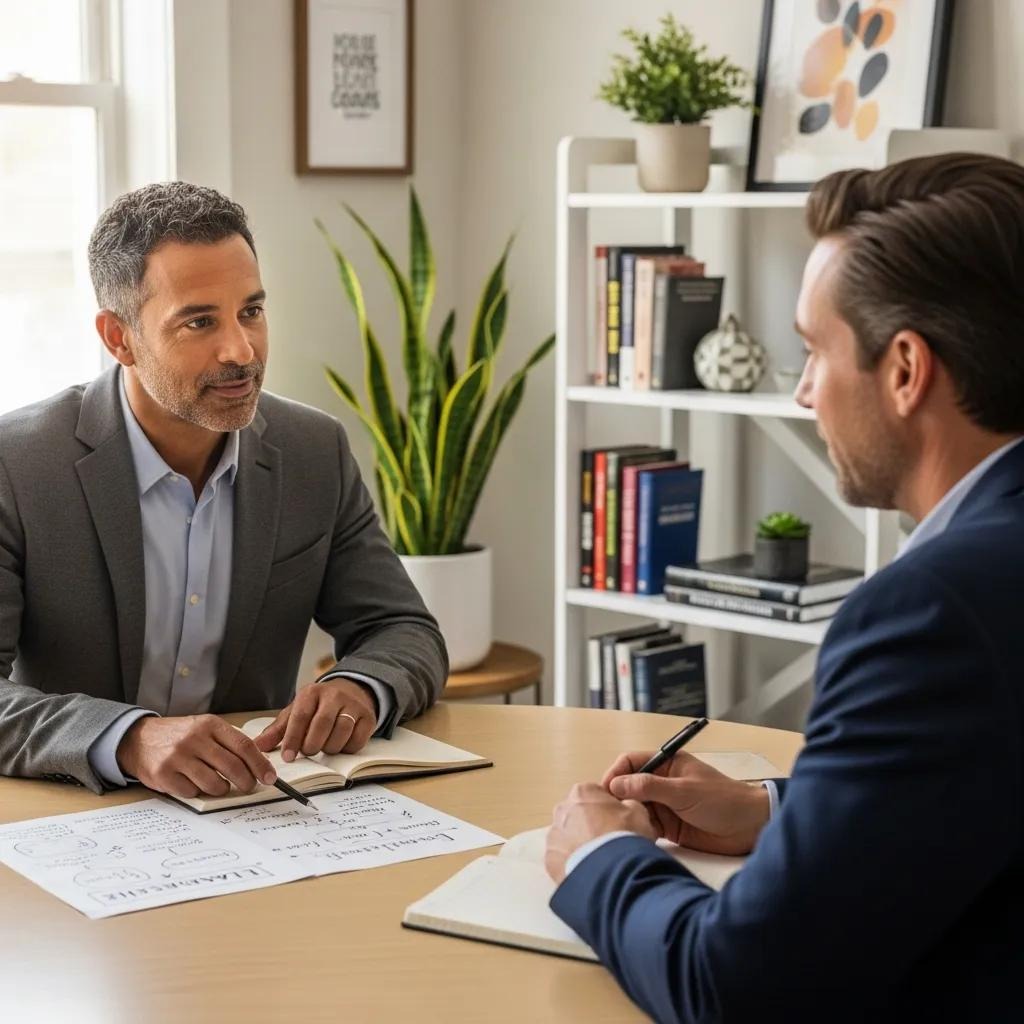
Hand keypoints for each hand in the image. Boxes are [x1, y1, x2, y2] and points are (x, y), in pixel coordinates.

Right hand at [117, 715, 276, 799]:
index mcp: (210, 725)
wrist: (139, 739)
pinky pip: (192, 792)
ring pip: (214, 783)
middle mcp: (195, 739)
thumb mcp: (205, 728)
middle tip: (249, 786)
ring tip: (219, 784)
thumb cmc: (180, 736)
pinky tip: (193, 783)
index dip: (260, 764)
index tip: (269, 777)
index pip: (244, 746)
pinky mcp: (164, 774)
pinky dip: (198, 792)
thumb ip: (228, 742)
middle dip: (246, 781)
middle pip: (232, 766)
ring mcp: (178, 757)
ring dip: (222, 789)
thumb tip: (258, 764)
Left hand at [253, 678, 377, 760]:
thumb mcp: (296, 712)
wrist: (351, 691)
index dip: (293, 738)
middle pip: (322, 724)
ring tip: (324, 746)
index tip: (287, 756)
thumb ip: (278, 730)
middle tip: (308, 752)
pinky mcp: (368, 717)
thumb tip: (257, 746)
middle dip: (312, 745)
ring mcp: (353, 705)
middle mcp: (334, 695)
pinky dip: (346, 748)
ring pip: (341, 733)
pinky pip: (357, 740)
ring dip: (329, 747)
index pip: (300, 716)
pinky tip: (340, 744)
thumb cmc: (318, 706)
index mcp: (312, 692)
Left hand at [545, 782, 655, 883]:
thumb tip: (624, 809)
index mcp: (582, 792)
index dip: (609, 809)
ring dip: (580, 844)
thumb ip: (627, 804)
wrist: (611, 873)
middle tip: (609, 842)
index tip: (619, 823)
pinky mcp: (550, 859)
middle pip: (578, 815)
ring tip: (600, 860)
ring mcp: (554, 835)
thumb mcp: (638, 812)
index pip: (595, 795)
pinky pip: (562, 858)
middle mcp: (562, 809)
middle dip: (591, 826)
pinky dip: (573, 862)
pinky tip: (589, 871)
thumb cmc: (625, 836)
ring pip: (568, 837)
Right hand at [602, 750, 769, 855]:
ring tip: (621, 826)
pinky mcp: (669, 827)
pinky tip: (634, 837)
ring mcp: (665, 805)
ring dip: (627, 815)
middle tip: (609, 812)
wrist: (751, 828)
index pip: (632, 762)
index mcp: (668, 764)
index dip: (616, 773)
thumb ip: (650, 787)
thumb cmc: (724, 800)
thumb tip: (617, 785)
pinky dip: (638, 830)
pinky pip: (645, 826)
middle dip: (618, 797)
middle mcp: (663, 782)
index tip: (606, 789)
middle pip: (629, 785)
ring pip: (635, 807)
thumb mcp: (684, 791)